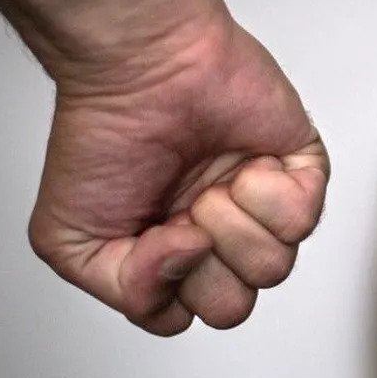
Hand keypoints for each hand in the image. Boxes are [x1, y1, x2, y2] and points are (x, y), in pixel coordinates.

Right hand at [28, 4, 328, 335]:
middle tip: (184, 212)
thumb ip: (126, 292)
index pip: (191, 314)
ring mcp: (264, 205)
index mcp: (176, 254)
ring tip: (211, 182)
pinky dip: (267, 194)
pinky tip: (245, 164)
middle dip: (204, 264)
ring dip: (232, 226)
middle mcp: (223, 234)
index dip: (166, 286)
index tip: (150, 234)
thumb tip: (189, 272)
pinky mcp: (301, 172)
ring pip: (273, 269)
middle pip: (235, 304)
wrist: (142, 63)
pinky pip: (304, 221)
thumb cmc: (105, 134)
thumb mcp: (72, 240)